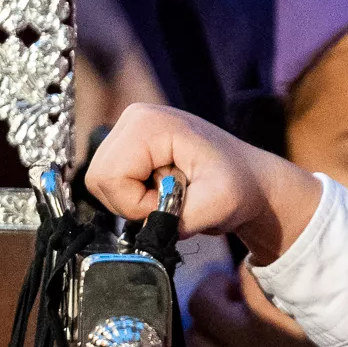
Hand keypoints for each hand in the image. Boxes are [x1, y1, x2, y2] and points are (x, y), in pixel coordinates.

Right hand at [83, 105, 322, 264]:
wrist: (248, 180)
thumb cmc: (238, 187)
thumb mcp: (219, 205)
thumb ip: (181, 219)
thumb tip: (149, 228)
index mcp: (149, 124)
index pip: (110, 177)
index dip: (136, 203)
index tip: (169, 205)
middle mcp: (133, 118)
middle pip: (99, 178)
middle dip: (131, 203)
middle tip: (168, 202)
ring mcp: (128, 129)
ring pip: (101, 182)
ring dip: (133, 200)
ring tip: (168, 193)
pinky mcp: (128, 143)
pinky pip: (110, 181)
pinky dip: (133, 195)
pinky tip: (161, 187)